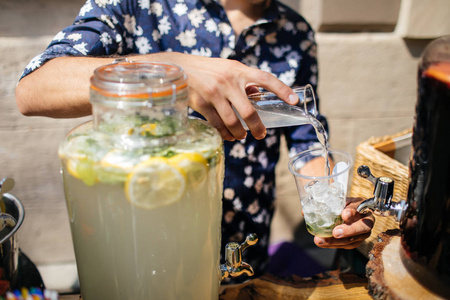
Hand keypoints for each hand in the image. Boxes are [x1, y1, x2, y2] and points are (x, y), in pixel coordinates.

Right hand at [162, 53, 298, 140]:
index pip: (265, 79)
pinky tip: (228, 136)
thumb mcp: (228, 68)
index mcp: (239, 70)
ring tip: (242, 137)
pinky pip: (217, 125)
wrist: (179, 68)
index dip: (281, 89)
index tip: (294, 101)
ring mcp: (214, 93)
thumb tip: (257, 96)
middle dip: (257, 127)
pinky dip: (225, 133)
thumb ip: (243, 81)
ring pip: (233, 122)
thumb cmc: (209, 70)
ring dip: (240, 134)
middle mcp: (228, 81)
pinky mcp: (201, 104)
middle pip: (249, 112)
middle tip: (261, 135)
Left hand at [313, 197, 374, 248]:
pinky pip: (346, 245)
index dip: (353, 211)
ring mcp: (363, 234)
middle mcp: (367, 221)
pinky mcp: (356, 242)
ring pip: (353, 240)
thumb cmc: (344, 205)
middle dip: (348, 231)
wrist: (353, 212)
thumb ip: (326, 204)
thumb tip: (304, 212)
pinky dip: (334, 244)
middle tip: (335, 233)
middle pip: (362, 228)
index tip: (344, 214)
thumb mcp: (339, 200)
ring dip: (336, 241)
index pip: (360, 208)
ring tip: (320, 240)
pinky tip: (323, 243)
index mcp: (363, 207)